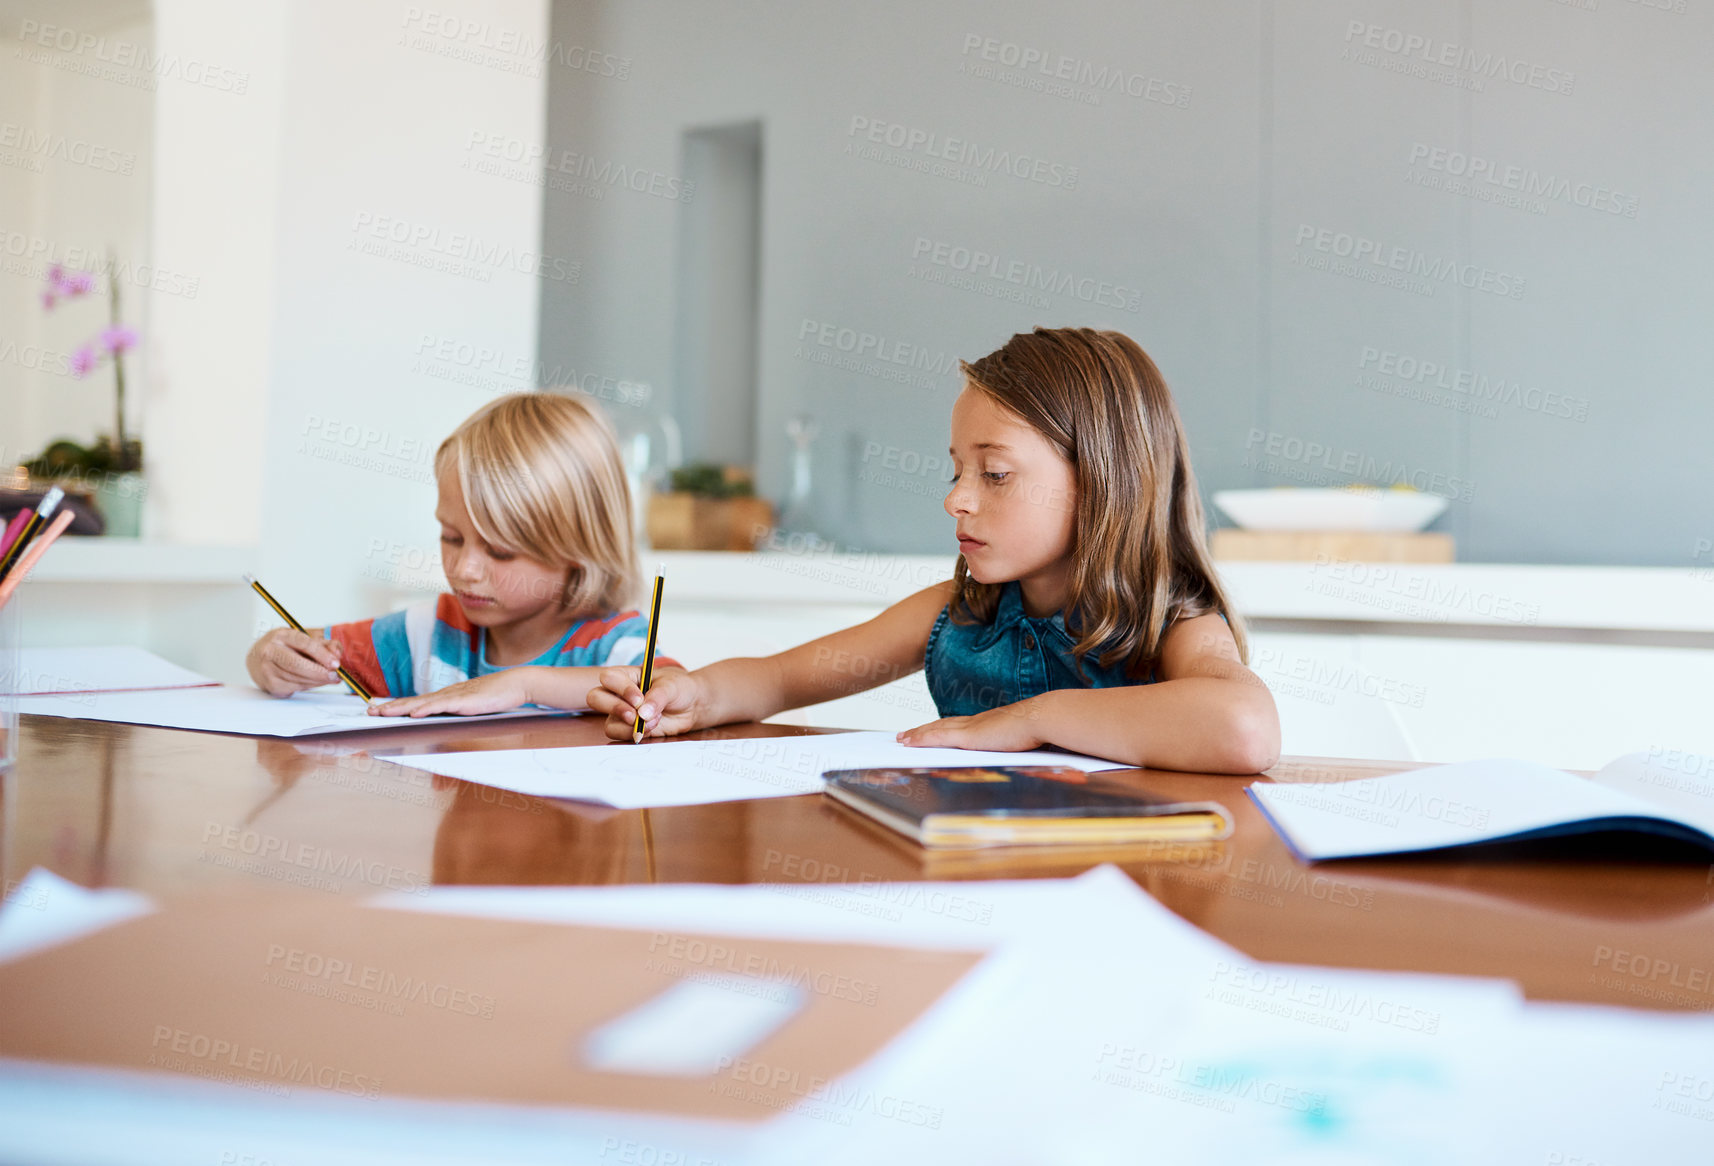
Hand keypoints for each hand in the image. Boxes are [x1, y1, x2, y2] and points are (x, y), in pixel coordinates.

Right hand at [247, 628, 343, 697]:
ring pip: (297, 678)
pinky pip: (294, 687)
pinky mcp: (270, 684)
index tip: (335, 663)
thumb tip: (336, 653)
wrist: (257, 658)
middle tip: (334, 675)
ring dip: (317, 681)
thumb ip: (324, 643)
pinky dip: (309, 686)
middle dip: (319, 672)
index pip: (303, 644)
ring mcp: (267, 669)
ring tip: (330, 678)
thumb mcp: (304, 638)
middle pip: (297, 664)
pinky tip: (315, 682)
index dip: (322, 654)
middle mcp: (270, 651)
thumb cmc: (285, 647)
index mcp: (281, 635)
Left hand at [368, 670, 530, 717]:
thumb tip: (446, 723)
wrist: (516, 684)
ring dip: (401, 707)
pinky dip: (426, 708)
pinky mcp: (465, 701)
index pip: (416, 702)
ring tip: (383, 712)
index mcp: (446, 698)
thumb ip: (458, 713)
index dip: (396, 706)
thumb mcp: (472, 708)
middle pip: (412, 701)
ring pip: (422, 703)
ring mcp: (454, 697)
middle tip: (369, 711)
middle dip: (390, 706)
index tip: (378, 710)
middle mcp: (446, 695)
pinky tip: (414, 712)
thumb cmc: (497, 696)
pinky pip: (442, 705)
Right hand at [588, 666, 700, 741]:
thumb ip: (657, 697)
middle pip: (596, 698)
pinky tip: (652, 727)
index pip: (609, 678)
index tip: (639, 699)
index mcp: (627, 676)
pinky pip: (620, 735)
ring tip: (652, 721)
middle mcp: (618, 694)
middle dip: (615, 708)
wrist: (691, 706)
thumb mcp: (671, 686)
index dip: (621, 690)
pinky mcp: (628, 728)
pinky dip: (634, 734)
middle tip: (635, 715)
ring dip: (629, 725)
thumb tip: (642, 714)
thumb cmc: (678, 688)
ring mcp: (621, 713)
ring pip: (608, 722)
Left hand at [896, 699, 1047, 751]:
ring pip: (935, 730)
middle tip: (906, 734)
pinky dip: (920, 739)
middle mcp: (977, 722)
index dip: (945, 727)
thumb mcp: (1028, 741)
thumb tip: (1028, 754)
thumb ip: (1021, 746)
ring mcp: (971, 728)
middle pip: (943, 725)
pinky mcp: (968, 737)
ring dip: (917, 734)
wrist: (1044, 718)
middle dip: (925, 730)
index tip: (934, 729)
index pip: (961, 725)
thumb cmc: (1043, 730)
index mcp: (991, 723)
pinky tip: (908, 742)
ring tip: (902, 738)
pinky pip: (937, 738)